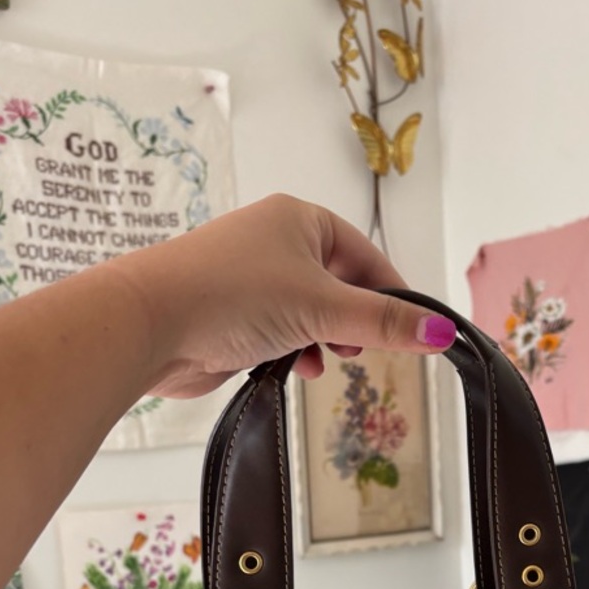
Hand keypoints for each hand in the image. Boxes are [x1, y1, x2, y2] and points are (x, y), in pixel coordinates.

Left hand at [116, 193, 457, 398]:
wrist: (147, 325)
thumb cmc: (232, 296)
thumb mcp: (323, 308)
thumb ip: (384, 323)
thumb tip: (441, 332)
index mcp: (299, 219)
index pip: (366, 255)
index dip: (392, 294)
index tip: (414, 330)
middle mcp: (274, 242)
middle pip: (339, 284)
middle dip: (355, 320)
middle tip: (366, 346)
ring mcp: (250, 279)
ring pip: (310, 312)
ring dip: (325, 339)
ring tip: (331, 357)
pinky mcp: (230, 316)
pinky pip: (280, 332)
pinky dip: (294, 351)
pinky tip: (296, 368)